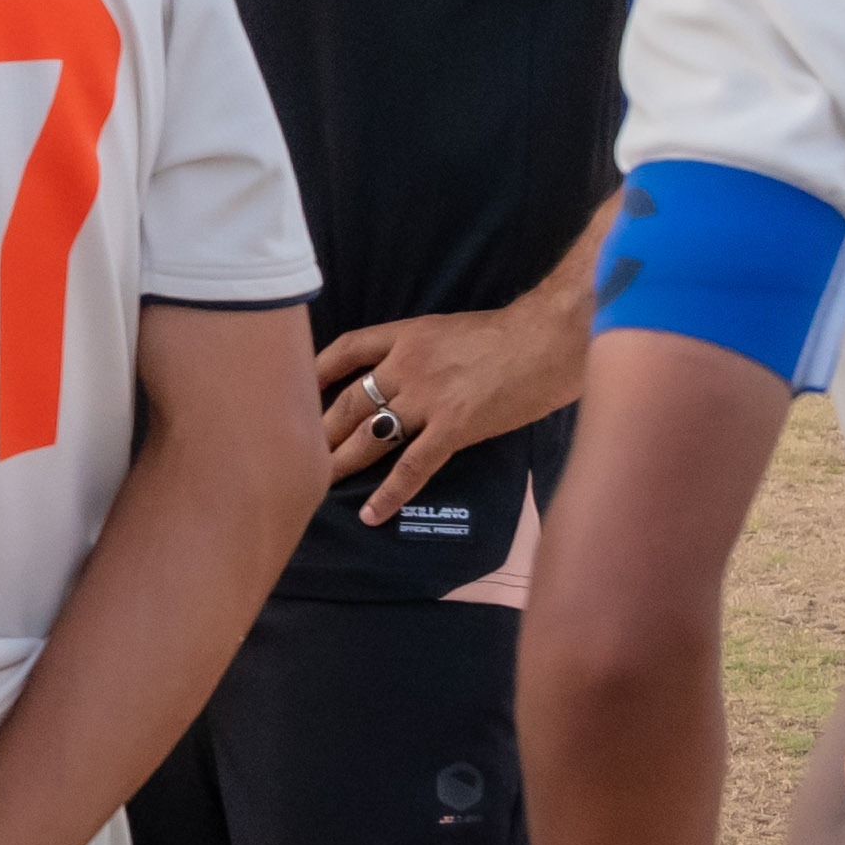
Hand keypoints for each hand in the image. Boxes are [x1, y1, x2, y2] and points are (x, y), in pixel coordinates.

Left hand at [313, 230, 599, 529]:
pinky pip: (413, 466)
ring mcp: (429, 397)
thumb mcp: (449, 329)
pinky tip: (371, 514)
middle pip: (350, 400)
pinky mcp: (454, 427)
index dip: (317, 372)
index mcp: (407, 334)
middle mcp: (407, 364)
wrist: (548, 339)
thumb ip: (419, 351)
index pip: (347, 349)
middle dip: (321, 428)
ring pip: (371, 434)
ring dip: (342, 460)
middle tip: (298, 451)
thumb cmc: (509, 334)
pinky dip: (390, 493)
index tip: (296, 390)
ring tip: (317, 481)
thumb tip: (400, 378)